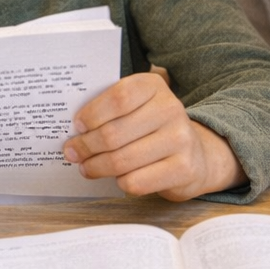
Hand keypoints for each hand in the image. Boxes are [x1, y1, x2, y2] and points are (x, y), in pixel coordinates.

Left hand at [62, 72, 246, 199]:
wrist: (197, 154)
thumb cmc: (153, 128)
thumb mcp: (136, 107)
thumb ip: (109, 110)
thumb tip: (74, 131)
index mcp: (154, 86)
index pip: (118, 98)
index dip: (92, 114)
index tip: (76, 126)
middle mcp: (170, 109)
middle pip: (114, 133)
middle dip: (86, 146)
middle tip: (72, 152)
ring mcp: (180, 139)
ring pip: (122, 160)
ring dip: (96, 167)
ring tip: (86, 167)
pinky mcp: (183, 169)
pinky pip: (136, 181)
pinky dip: (120, 182)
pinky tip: (117, 178)